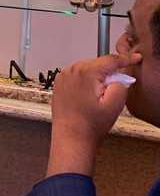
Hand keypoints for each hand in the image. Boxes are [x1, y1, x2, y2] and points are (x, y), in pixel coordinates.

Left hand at [46, 51, 140, 177]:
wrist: (71, 137)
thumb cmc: (90, 124)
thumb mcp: (114, 105)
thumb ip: (121, 85)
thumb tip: (119, 76)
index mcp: (86, 72)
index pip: (110, 60)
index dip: (126, 59)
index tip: (135, 58)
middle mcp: (72, 70)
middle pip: (98, 64)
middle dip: (108, 74)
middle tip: (110, 92)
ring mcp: (64, 75)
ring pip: (88, 69)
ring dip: (96, 78)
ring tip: (96, 98)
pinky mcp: (60, 82)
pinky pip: (78, 76)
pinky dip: (85, 82)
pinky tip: (87, 97)